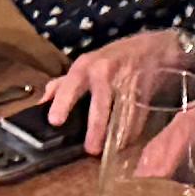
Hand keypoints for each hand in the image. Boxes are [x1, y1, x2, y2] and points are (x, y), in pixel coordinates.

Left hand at [42, 30, 194, 155]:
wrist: (152, 46)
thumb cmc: (113, 59)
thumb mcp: (86, 66)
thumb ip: (62, 85)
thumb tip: (41, 103)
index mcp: (84, 67)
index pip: (70, 84)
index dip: (62, 102)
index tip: (55, 121)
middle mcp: (104, 70)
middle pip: (100, 102)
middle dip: (96, 126)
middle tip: (91, 149)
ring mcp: (127, 78)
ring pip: (121, 111)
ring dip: (117, 133)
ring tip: (113, 148)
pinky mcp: (146, 88)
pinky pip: (138, 113)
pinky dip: (133, 129)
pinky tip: (128, 139)